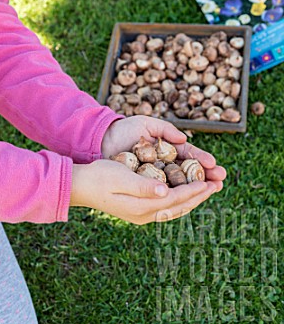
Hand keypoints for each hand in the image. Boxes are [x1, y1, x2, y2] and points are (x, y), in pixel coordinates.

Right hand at [70, 159, 219, 224]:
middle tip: (218, 185)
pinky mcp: (139, 210)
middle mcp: (144, 215)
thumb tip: (164, 191)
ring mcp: (142, 215)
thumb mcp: (120, 176)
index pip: (175, 199)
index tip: (209, 182)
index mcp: (141, 207)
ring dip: (193, 198)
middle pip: (179, 206)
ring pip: (175, 209)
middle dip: (199, 195)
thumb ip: (142, 186)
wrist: (81, 186)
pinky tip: (186, 193)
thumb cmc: (99, 176)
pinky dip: (181, 200)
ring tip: (208, 188)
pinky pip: (167, 208)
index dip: (193, 190)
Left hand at [101, 115, 225, 192]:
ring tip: (213, 189)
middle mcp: (165, 165)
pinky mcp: (146, 187)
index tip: (215, 165)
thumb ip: (165, 130)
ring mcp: (156, 177)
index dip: (202, 161)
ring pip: (180, 185)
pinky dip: (177, 195)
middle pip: (189, 173)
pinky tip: (190, 198)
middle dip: (206, 177)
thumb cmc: (125, 130)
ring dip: (197, 189)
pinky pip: (163, 193)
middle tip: (221, 181)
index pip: (189, 156)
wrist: (102, 140)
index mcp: (167, 149)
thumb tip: (183, 139)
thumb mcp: (146, 125)